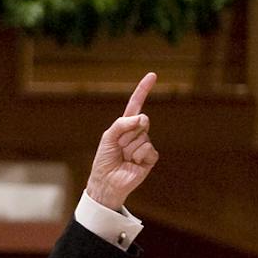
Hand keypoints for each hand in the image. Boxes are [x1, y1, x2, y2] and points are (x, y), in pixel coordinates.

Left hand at [86, 72, 157, 210]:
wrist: (106, 182)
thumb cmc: (104, 160)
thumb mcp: (108, 137)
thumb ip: (122, 124)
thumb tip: (142, 118)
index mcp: (126, 126)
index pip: (136, 104)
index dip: (143, 90)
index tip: (152, 75)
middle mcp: (137, 133)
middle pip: (142, 120)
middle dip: (128, 133)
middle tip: (120, 147)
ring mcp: (145, 145)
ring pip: (143, 136)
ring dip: (130, 148)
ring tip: (124, 158)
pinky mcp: (150, 158)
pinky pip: (148, 149)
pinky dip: (138, 155)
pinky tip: (133, 163)